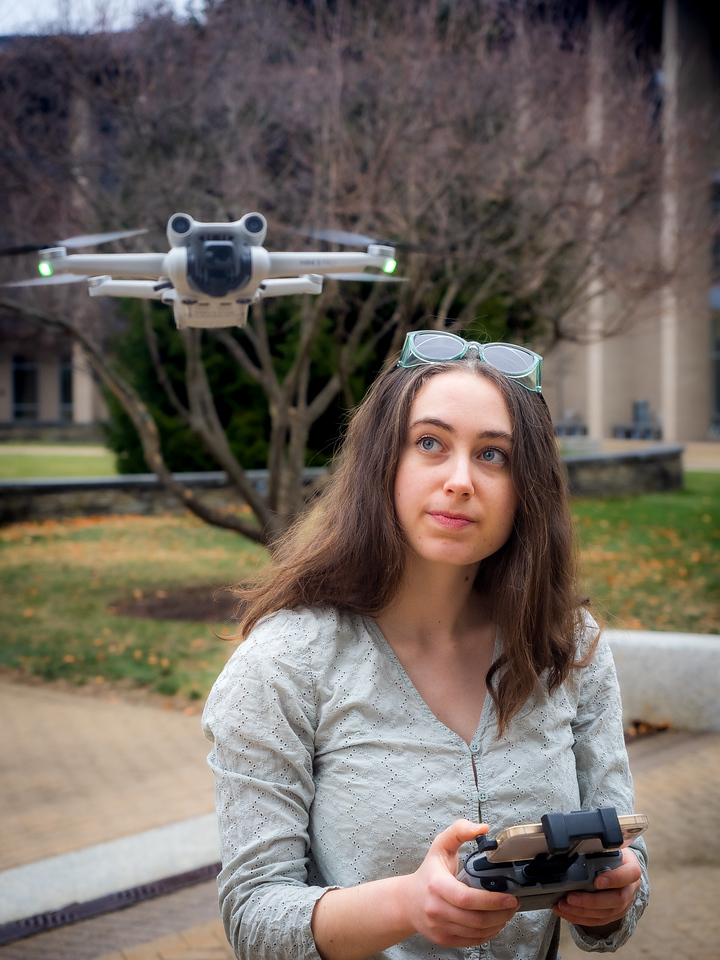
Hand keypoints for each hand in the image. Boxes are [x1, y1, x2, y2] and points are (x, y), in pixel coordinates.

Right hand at [402, 820, 518, 948]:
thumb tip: (482, 828)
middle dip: (501, 914)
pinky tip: (493, 924)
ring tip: (506, 913)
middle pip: (476, 919)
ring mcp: (440, 926)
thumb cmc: (427, 873)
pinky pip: (471, 941)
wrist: (407, 901)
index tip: (509, 897)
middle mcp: (437, 909)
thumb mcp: (440, 846)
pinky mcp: (443, 939)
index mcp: (437, 885)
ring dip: (497, 925)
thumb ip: (460, 830)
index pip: (467, 898)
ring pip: (476, 932)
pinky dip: (487, 934)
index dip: (492, 901)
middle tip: (513, 904)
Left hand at [552, 847, 641, 935]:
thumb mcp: (608, 847)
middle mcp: (631, 888)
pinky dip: (581, 918)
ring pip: (607, 913)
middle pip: (616, 899)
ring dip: (582, 912)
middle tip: (570, 897)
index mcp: (631, 868)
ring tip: (563, 905)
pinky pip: (599, 920)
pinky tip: (566, 913)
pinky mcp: (615, 913)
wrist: (619, 866)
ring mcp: (625, 903)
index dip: (615, 879)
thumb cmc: (610, 854)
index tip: (597, 881)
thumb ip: (597, 848)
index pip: (630, 874)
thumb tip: (574, 846)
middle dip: (591, 901)